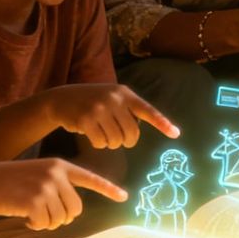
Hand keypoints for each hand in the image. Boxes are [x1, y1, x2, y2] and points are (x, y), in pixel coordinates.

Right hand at [0, 158, 127, 229]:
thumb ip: (57, 186)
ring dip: (46, 222)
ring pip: (61, 219)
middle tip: (43, 213)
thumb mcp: (38, 175)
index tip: (124, 197)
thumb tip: (73, 211)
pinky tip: (24, 217)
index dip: (108, 189)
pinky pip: (45, 224)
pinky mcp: (35, 201)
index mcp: (60, 166)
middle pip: (76, 208)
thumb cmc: (10, 181)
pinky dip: (35, 225)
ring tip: (30, 211)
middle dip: (62, 216)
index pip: (90, 178)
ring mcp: (46, 187)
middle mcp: (57, 174)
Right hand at [48, 83, 178, 148]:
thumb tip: (140, 131)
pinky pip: (100, 143)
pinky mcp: (86, 120)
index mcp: (124, 93)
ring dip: (110, 143)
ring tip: (101, 132)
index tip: (176, 134)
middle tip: (118, 139)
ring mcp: (99, 109)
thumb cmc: (92, 101)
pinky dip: (98, 144)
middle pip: (132, 134)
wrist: (61, 99)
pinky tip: (91, 135)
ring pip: (116, 141)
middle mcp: (114, 99)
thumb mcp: (112, 97)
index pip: (148, 110)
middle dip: (125, 141)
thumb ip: (128, 109)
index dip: (162, 123)